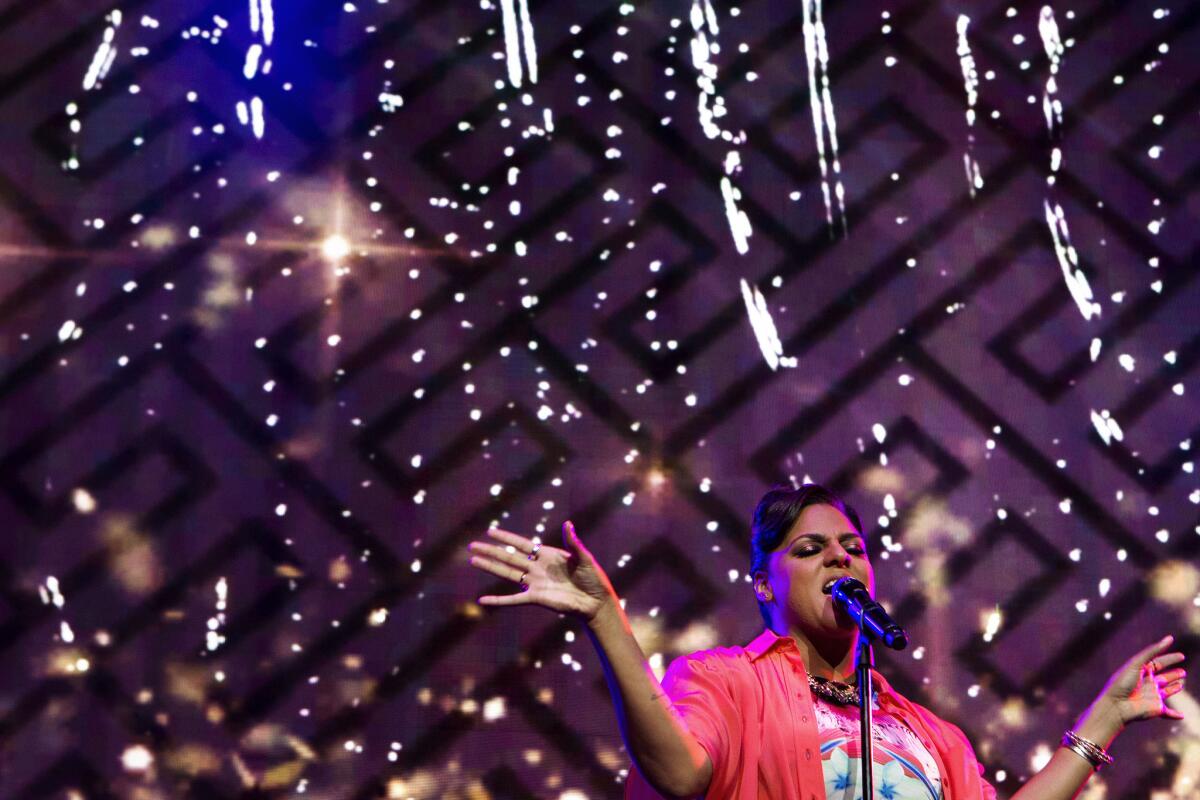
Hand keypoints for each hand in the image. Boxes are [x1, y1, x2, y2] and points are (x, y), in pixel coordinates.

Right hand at [467, 521, 617, 621]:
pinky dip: (498, 600)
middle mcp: (536, 568)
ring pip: (507, 574)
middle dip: (491, 551)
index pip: (521, 544)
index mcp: (547, 555)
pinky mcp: (535, 599)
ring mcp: (534, 583)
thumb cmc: (593, 577)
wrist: (595, 601)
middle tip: (472, 546)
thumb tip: (568, 524)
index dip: (506, 538)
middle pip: (509, 557)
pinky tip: (483, 600)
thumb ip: (573, 542)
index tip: (490, 531)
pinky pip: (513, 599)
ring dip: (490, 567)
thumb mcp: (584, 557)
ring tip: (473, 561)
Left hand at [1091, 635, 1186, 728]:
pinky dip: (1174, 714)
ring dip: (1174, 689)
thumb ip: (1153, 651)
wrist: (1116, 705)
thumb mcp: (1137, 663)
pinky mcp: (1156, 709)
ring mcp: (1152, 696)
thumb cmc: (1123, 682)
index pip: (1158, 662)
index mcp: (1141, 671)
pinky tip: (1181, 716)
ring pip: (1166, 692)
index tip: (1181, 656)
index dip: (1169, 659)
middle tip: (1183, 671)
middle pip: (1163, 677)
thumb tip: (1170, 638)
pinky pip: (1168, 713)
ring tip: (1181, 684)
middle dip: (1173, 674)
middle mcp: (1147, 683)